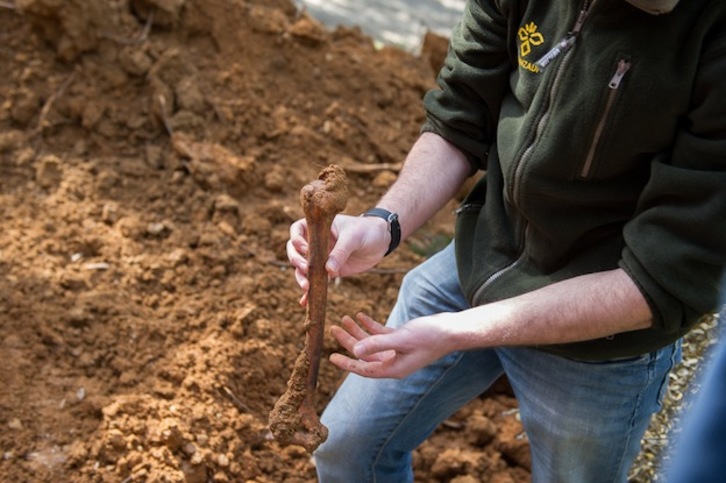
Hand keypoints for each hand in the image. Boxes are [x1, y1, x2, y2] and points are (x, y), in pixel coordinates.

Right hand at [286, 214, 390, 303]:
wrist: (381, 241)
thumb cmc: (366, 231)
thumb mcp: (354, 237)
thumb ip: (341, 252)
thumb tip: (328, 270)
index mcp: (318, 227)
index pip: (296, 230)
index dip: (296, 240)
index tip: (305, 249)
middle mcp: (315, 241)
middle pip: (294, 251)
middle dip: (296, 261)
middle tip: (305, 268)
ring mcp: (321, 257)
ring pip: (302, 268)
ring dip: (301, 277)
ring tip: (307, 287)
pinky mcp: (329, 271)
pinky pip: (316, 280)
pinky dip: (310, 291)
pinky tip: (305, 302)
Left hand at [328, 312, 454, 378]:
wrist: (451, 330)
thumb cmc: (430, 336)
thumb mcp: (401, 339)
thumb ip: (377, 344)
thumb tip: (355, 351)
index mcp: (393, 368)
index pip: (364, 368)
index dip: (347, 363)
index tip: (330, 357)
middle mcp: (394, 362)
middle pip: (365, 354)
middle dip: (348, 341)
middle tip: (334, 328)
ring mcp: (398, 351)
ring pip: (371, 343)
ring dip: (358, 331)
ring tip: (345, 318)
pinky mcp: (402, 340)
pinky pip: (381, 335)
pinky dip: (371, 326)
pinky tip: (361, 316)